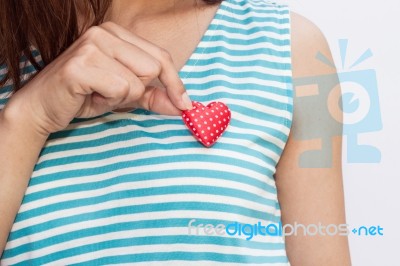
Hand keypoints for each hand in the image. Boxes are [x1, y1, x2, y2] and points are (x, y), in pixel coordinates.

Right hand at [4, 22, 191, 135]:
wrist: (41, 108)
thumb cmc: (84, 97)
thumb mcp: (125, 95)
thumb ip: (153, 96)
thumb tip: (182, 106)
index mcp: (116, 33)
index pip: (161, 56)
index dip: (175, 82)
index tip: (184, 104)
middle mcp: (104, 32)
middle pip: (153, 68)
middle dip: (138, 90)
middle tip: (111, 93)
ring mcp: (91, 45)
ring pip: (137, 82)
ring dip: (120, 98)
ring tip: (97, 94)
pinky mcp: (81, 65)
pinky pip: (120, 89)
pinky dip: (108, 102)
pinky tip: (89, 97)